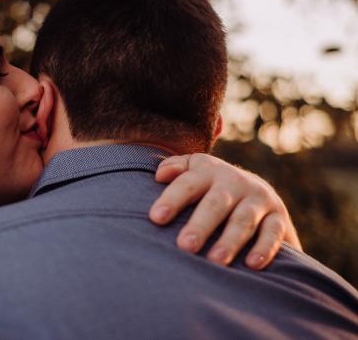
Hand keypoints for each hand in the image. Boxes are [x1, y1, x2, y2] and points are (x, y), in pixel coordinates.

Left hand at [149, 153, 301, 269]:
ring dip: (229, 241)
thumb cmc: (210, 186)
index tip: (156, 218)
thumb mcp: (194, 170)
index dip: (172, 199)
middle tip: (185, 246)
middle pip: (216, 203)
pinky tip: (252, 265)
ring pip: (244, 220)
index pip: (188, 184)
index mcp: (209, 171)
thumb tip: (160, 175)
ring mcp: (259, 199)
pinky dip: (264, 248)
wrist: (256, 189)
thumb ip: (175, 168)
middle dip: (200, 225)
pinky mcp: (279, 216)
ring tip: (214, 261)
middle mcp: (235, 182)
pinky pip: (274, 232)